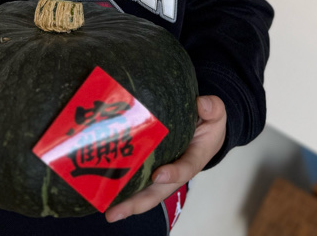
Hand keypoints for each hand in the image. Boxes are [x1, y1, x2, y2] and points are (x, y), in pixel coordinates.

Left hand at [104, 95, 226, 222]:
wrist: (204, 125)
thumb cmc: (208, 122)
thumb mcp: (216, 113)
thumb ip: (212, 108)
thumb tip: (201, 104)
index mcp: (194, 158)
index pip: (185, 169)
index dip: (173, 174)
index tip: (159, 175)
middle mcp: (174, 171)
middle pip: (156, 192)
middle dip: (136, 203)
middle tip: (114, 213)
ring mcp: (160, 170)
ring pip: (142, 190)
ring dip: (124, 201)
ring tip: (105, 209)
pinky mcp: (148, 165)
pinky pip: (135, 177)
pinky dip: (120, 185)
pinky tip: (100, 188)